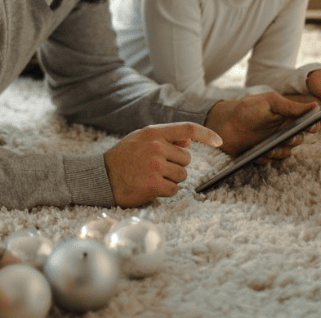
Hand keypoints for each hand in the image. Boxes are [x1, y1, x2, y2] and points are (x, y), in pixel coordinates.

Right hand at [104, 122, 222, 206]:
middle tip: (157, 168)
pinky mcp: (154, 184)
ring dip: (172, 179)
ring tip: (152, 177)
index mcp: (153, 132)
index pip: (188, 128)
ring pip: (182, 175)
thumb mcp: (140, 139)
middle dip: (177, 165)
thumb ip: (164, 138)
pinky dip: (166, 191)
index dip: (207, 134)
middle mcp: (156, 147)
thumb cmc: (122, 158)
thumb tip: (189, 140)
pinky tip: (151, 187)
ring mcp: (155, 166)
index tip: (219, 141)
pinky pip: (174, 190)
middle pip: (186, 158)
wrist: (101, 177)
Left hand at [204, 91, 319, 157]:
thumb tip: (316, 105)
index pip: (308, 122)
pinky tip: (256, 153)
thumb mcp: (270, 103)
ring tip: (268, 148)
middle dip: (294, 140)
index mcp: (288, 116)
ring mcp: (274, 143)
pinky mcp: (264, 154)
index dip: (313, 125)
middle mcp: (283, 130)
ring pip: (286, 152)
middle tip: (287, 138)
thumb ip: (291, 107)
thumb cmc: (247, 109)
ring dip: (279, 151)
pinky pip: (271, 161)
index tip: (311, 127)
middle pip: (299, 139)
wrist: (224, 124)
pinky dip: (265, 158)